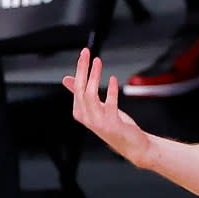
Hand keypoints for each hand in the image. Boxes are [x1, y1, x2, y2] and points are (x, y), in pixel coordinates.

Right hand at [62, 49, 149, 165]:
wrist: (131, 144)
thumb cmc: (113, 124)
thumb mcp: (96, 107)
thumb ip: (82, 94)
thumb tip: (67, 79)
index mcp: (80, 111)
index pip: (76, 86)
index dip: (80, 69)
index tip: (84, 54)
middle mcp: (86, 117)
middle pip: (81, 89)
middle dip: (83, 69)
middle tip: (87, 53)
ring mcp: (97, 121)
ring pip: (91, 95)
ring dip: (94, 77)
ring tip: (98, 62)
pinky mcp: (111, 124)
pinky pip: (109, 104)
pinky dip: (110, 90)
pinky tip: (112, 79)